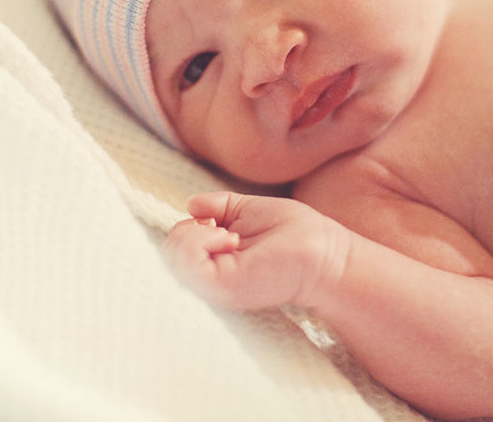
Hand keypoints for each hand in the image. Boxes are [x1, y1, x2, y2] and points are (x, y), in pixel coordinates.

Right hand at [161, 192, 349, 309]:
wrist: (325, 252)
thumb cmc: (296, 232)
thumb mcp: (248, 211)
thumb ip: (219, 207)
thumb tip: (191, 204)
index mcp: (215, 262)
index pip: (176, 247)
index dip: (188, 227)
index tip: (216, 221)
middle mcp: (210, 278)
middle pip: (167, 253)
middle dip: (186, 229)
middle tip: (220, 227)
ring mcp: (213, 286)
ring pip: (170, 257)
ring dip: (193, 233)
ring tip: (228, 234)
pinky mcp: (221, 288)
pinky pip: (187, 262)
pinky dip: (199, 241)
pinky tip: (229, 239)